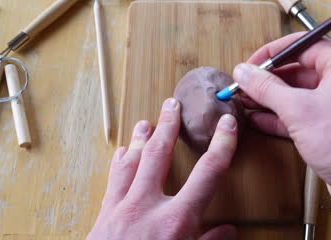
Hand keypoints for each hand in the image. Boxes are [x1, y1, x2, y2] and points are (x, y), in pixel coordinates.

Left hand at [87, 98, 237, 239]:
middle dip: (168, 126)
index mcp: (176, 221)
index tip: (227, 125)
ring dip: (139, 140)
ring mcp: (120, 209)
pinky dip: (118, 164)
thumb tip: (228, 232)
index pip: (208, 174)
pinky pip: (112, 182)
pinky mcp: (102, 217)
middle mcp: (147, 207)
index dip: (222, 145)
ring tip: (145, 121)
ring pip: (131, 163)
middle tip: (171, 103)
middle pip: (159, 155)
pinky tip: (121, 153)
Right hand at [233, 33, 330, 238]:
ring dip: (270, 100)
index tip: (249, 64)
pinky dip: (281, 118)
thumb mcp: (299, 109)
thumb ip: (267, 88)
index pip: (301, 45)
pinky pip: (303, 116)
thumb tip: (245, 72)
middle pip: (298, 71)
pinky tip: (259, 120)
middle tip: (242, 86)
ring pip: (298, 95)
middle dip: (267, 80)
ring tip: (244, 102)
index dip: (270, 54)